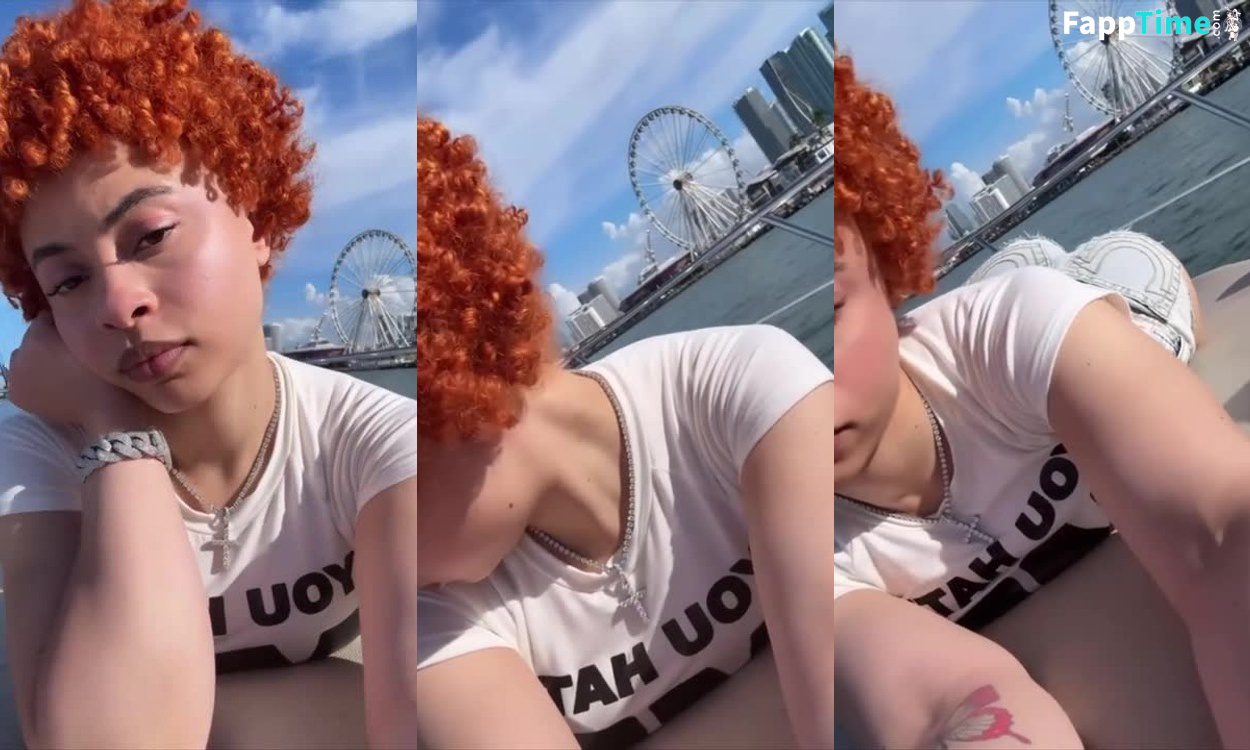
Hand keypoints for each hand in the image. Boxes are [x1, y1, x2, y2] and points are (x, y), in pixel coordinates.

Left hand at [7, 312, 155, 432]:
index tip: (80, 333)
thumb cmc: (105, 369)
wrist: (106, 410)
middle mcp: (19, 353)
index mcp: (37, 334)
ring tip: (64, 368)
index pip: (45, 318)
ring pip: (26, 358)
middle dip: (48, 342)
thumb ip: (75, 321)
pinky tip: (53, 382)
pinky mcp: (16, 395)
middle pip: (34, 339)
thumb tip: (67, 314)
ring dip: (40, 359)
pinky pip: (23, 378)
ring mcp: (14, 376)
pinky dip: (34, 378)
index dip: (64, 324)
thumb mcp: (94, 337)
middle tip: (72, 352)